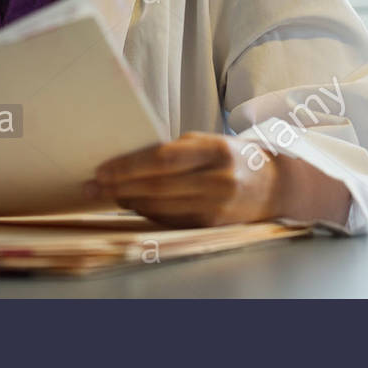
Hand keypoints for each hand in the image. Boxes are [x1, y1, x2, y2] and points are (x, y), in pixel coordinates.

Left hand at [83, 131, 284, 227]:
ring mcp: (217, 206)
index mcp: (217, 150)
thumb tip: (129, 159)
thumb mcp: (210, 142)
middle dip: (120, 186)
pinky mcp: (213, 225)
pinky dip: (147, 213)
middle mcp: (219, 180)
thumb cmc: (232, 157)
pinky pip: (171, 220)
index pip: (164, 158)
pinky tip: (131, 205)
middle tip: (93, 185)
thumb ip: (176, 150)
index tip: (102, 168)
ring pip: (161, 207)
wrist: (274, 186)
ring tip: (105, 194)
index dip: (129, 165)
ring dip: (129, 201)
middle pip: (158, 186)